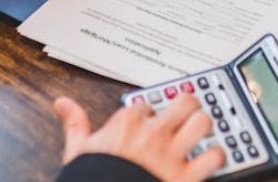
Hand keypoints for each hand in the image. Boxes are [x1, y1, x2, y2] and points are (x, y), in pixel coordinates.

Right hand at [53, 95, 223, 181]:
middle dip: (187, 108)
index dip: (149, 113)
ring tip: (200, 133)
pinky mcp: (186, 178)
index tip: (147, 122)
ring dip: (203, 128)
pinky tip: (210, 159)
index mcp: (127, 124)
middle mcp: (152, 134)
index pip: (147, 104)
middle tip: (186, 116)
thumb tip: (62, 103)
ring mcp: (171, 156)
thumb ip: (75, 123)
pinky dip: (215, 157)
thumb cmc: (91, 179)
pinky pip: (213, 157)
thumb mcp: (77, 151)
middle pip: (184, 102)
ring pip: (202, 123)